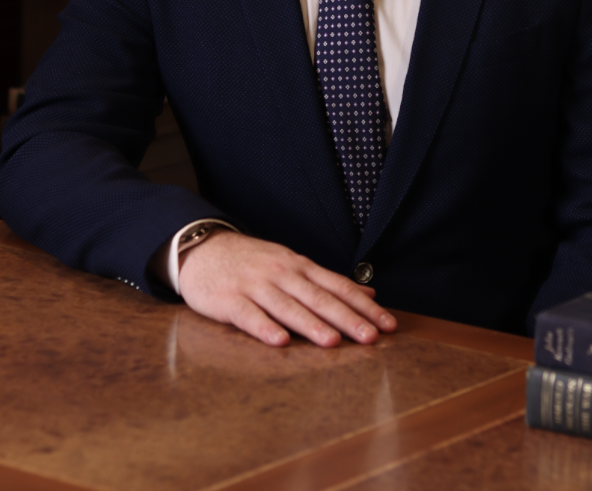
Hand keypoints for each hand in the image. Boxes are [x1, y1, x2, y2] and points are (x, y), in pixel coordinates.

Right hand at [178, 229, 397, 347]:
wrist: (202, 249)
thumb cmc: (253, 262)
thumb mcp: (292, 265)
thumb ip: (328, 281)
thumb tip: (368, 293)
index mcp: (300, 267)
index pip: (338, 286)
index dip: (364, 306)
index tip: (388, 324)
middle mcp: (282, 274)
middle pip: (319, 297)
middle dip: (347, 318)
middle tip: (371, 337)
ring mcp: (255, 286)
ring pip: (288, 307)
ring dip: (312, 324)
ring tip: (333, 341)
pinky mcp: (229, 300)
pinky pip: (250, 316)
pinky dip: (265, 328)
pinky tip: (280, 342)